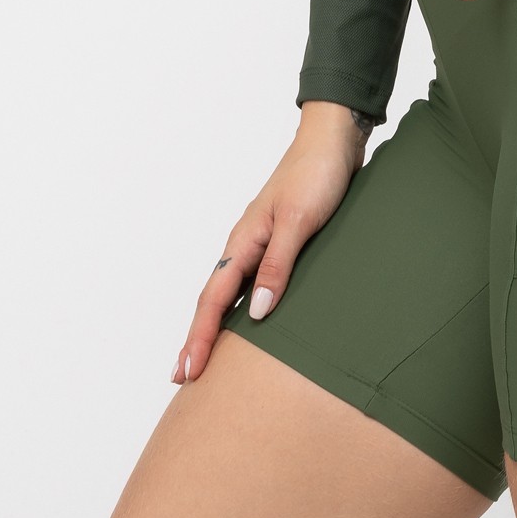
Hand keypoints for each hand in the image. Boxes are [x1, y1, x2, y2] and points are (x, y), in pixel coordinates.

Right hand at [172, 100, 368, 383]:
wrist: (333, 142)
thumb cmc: (316, 175)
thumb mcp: (299, 221)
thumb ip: (279, 265)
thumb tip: (260, 311)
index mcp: (244, 242)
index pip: (215, 300)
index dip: (202, 337)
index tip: (190, 369)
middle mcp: (245, 245)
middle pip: (214, 301)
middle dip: (198, 339)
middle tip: (183, 376)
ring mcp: (260, 244)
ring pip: (230, 293)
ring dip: (216, 325)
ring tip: (206, 356)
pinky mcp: (279, 242)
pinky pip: (252, 282)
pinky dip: (242, 307)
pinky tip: (249, 320)